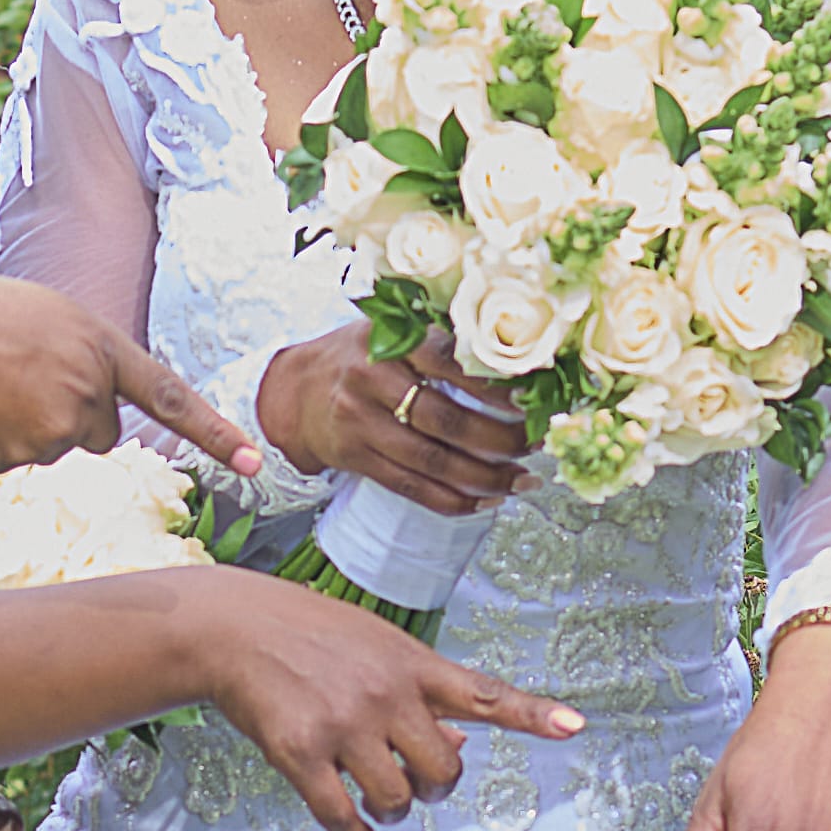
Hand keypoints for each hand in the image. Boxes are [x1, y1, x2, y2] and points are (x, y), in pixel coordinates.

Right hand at [0, 269, 264, 479]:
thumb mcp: (42, 316)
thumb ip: (80, 357)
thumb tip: (84, 418)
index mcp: (98, 344)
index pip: (170, 397)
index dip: (214, 432)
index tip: (254, 464)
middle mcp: (87, 389)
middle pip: (100, 431)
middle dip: (70, 415)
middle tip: (16, 377)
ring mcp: (55, 429)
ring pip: (56, 448)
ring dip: (27, 427)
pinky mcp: (19, 460)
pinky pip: (18, 461)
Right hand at [182, 573, 584, 830]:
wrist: (235, 627)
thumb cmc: (312, 636)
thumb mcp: (376, 649)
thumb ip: (421, 695)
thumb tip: (458, 751)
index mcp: (412, 664)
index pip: (484, 694)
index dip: (532, 714)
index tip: (576, 726)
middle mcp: (385, 694)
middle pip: (444, 771)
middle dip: (435, 788)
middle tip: (414, 783)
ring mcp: (343, 724)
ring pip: (397, 800)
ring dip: (394, 811)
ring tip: (377, 799)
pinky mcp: (299, 752)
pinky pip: (342, 817)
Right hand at [260, 321, 525, 515]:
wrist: (295, 391)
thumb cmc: (361, 356)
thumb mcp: (391, 330)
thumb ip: (440, 339)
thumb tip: (516, 364)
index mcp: (389, 341)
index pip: (449, 362)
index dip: (495, 386)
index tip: (532, 400)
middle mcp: (371, 381)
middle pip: (447, 421)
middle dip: (501, 439)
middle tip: (536, 444)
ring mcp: (360, 424)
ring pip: (433, 462)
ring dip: (485, 478)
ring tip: (523, 481)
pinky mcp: (356, 458)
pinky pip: (412, 487)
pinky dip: (453, 500)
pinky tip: (486, 500)